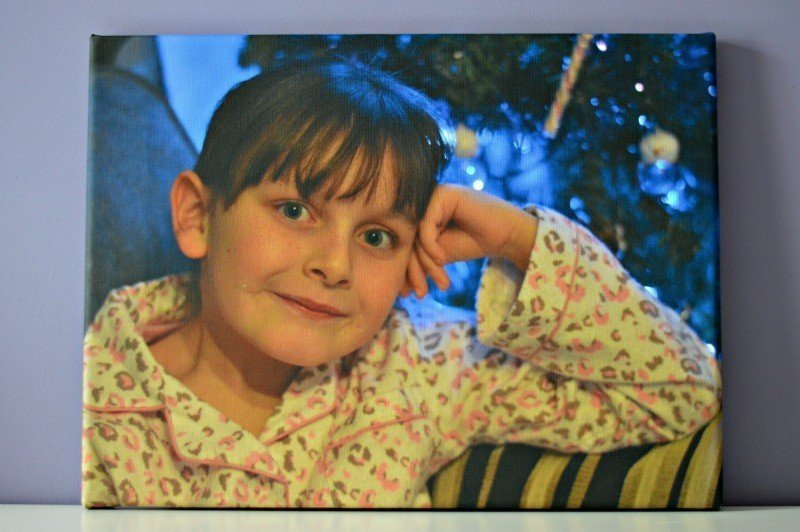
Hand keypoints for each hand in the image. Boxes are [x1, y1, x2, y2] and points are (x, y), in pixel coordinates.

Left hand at [401, 184, 537, 298]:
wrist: (506, 234)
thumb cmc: (474, 242)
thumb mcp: (440, 254)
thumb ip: (419, 258)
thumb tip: (396, 282)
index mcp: (419, 215)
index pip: (404, 243)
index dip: (405, 270)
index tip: (408, 294)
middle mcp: (422, 203)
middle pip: (406, 240)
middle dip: (414, 271)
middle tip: (421, 294)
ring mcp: (432, 196)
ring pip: (415, 236)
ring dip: (426, 264)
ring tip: (440, 283)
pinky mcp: (443, 195)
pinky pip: (425, 226)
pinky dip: (431, 247)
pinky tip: (443, 259)